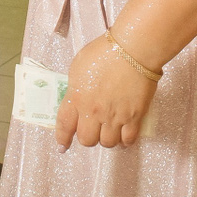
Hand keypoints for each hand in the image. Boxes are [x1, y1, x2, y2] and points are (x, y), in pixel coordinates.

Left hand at [56, 35, 156, 150]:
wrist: (132, 49)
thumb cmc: (104, 52)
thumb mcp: (78, 66)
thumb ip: (75, 87)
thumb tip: (77, 98)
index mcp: (77, 98)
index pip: (65, 126)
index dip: (63, 139)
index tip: (63, 146)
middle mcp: (94, 112)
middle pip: (87, 140)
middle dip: (87, 137)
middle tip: (92, 130)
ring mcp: (114, 116)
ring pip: (107, 143)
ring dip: (106, 139)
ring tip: (109, 130)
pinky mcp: (134, 117)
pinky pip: (128, 140)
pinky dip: (125, 141)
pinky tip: (124, 137)